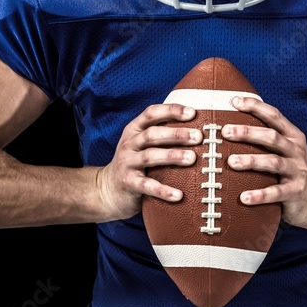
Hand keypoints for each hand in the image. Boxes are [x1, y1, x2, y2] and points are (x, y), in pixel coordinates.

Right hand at [96, 103, 201, 220]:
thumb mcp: (142, 144)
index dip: (171, 111)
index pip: (151, 113)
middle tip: (198, 137)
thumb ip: (162, 133)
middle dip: (176, 134)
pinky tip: (179, 195)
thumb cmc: (135, 162)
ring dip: (172, 156)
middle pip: (152, 134)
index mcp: (134, 129)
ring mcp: (127, 163)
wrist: (108, 190)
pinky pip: (146, 186)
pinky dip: (163, 190)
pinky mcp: (128, 183)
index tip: (193, 113)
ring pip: (150, 156)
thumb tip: (199, 126)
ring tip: (192, 159)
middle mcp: (129, 143)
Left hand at [223, 96, 306, 228]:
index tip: (234, 102)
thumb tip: (231, 123)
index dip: (255, 107)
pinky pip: (276, 193)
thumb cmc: (291, 168)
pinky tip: (243, 197)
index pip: (274, 116)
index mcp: (292, 136)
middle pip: (272, 137)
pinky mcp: (295, 191)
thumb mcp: (285, 149)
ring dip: (251, 161)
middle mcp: (296, 150)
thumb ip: (266, 137)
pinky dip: (260, 195)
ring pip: (273, 162)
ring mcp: (297, 171)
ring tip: (231, 162)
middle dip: (248, 132)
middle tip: (226, 131)